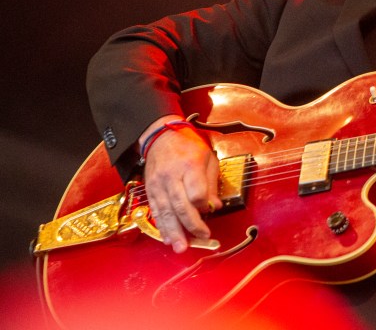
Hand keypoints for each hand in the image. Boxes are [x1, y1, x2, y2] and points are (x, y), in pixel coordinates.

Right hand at [141, 117, 221, 252]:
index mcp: (189, 167)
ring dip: (173, 232)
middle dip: (190, 226)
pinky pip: (156, 211)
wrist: (160, 137)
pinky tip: (167, 238)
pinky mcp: (149, 191)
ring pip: (166, 212)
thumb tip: (215, 206)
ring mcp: (158, 185)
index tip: (210, 211)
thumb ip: (211, 183)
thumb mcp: (208, 158)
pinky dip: (161, 226)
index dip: (203, 206)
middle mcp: (171, 177)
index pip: (196, 192)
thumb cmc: (189, 147)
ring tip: (180, 247)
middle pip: (180, 206)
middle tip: (200, 240)